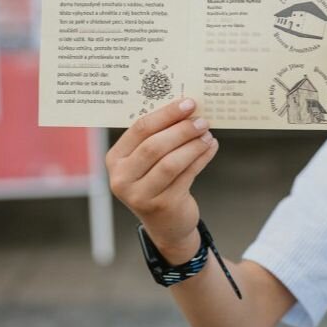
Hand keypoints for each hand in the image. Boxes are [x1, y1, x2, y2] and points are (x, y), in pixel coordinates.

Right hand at [106, 98, 218, 259]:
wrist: (166, 222)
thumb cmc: (158, 180)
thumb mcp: (149, 160)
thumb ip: (159, 135)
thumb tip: (187, 107)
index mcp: (116, 159)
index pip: (140, 129)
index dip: (166, 114)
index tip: (188, 103)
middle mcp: (122, 178)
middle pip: (154, 145)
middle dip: (182, 129)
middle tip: (202, 120)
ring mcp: (140, 195)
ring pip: (171, 162)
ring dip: (193, 144)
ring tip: (208, 134)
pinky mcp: (162, 206)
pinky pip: (186, 175)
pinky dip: (201, 158)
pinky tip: (210, 147)